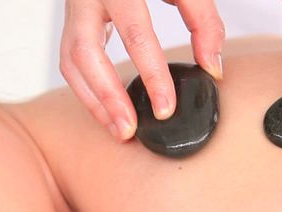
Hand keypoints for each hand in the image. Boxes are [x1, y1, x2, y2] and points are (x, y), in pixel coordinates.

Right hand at [60, 0, 224, 141]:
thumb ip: (202, 19)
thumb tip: (212, 66)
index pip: (136, 35)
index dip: (152, 75)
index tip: (165, 107)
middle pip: (87, 55)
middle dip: (108, 98)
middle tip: (128, 130)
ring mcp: (74, 10)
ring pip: (70, 63)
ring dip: (92, 100)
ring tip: (116, 128)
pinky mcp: (71, 22)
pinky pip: (69, 62)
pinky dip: (86, 89)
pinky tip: (105, 108)